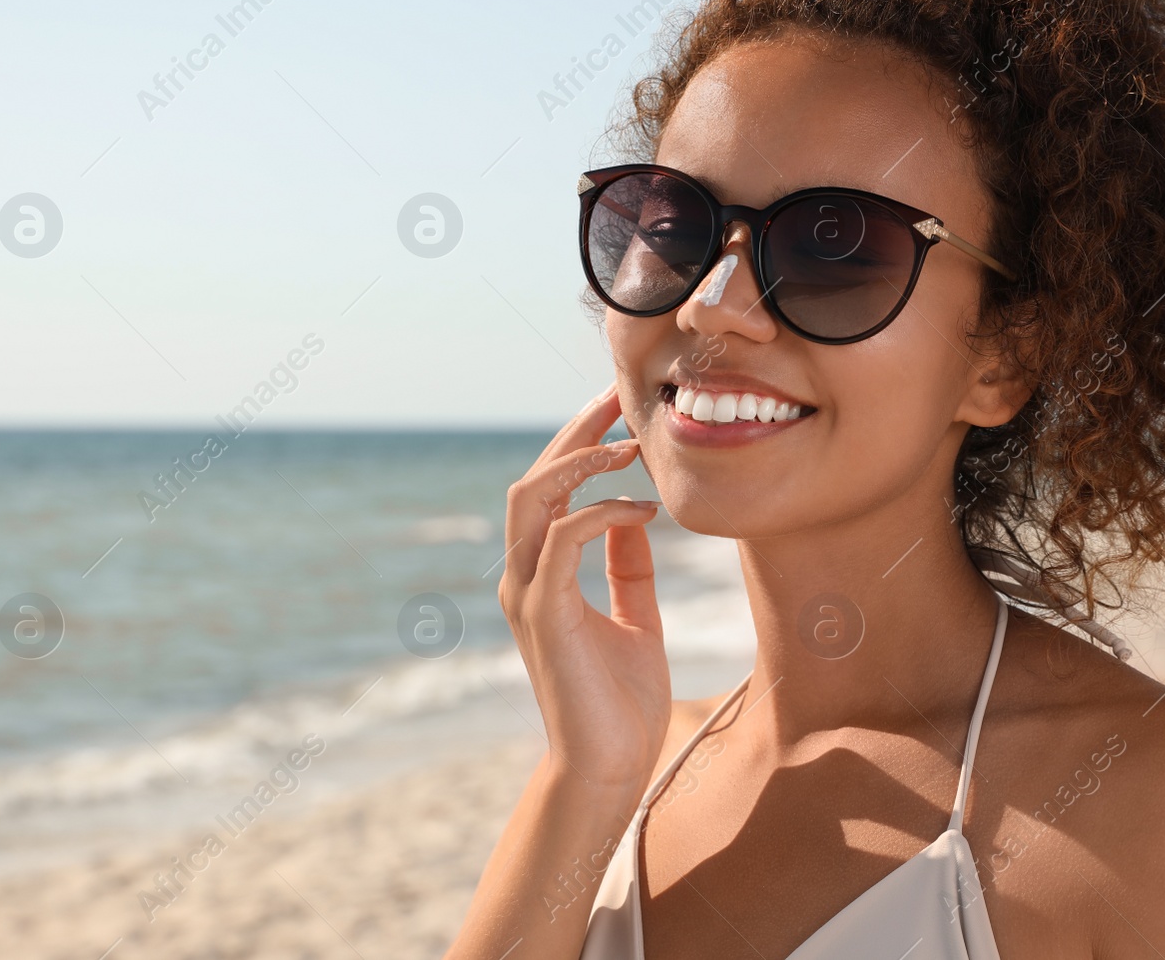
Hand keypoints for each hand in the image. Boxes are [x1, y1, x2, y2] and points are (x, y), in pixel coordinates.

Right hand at [499, 384, 670, 793]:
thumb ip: (629, 568)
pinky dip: (601, 513)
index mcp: (541, 575)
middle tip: (616, 398)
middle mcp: (523, 577)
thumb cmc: (621, 702)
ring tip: (627, 445)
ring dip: (578, 461)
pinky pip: (564, 540)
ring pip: (532, 498)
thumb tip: (638, 515)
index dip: (579, 445)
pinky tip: (641, 510)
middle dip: (574, 433)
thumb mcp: (636, 618)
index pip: (549, 490)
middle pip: (533, 479)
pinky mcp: (545, 613)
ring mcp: (527, 594)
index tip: (618, 413)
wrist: (610, 767)